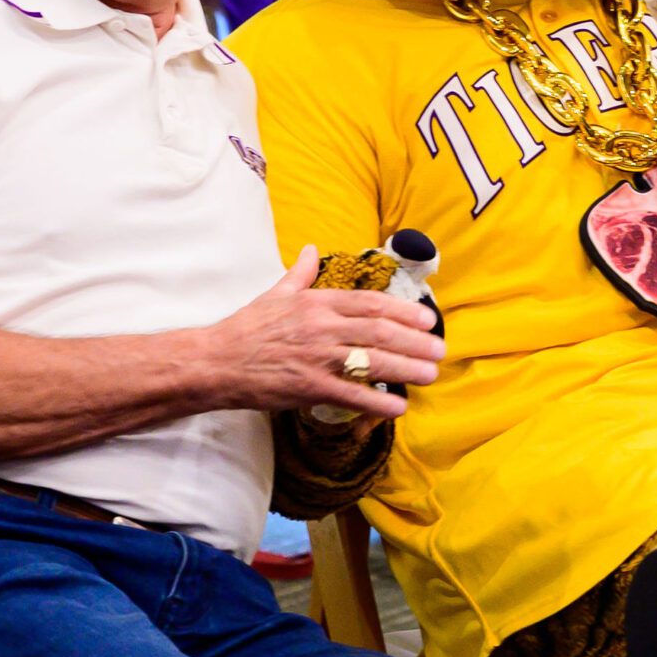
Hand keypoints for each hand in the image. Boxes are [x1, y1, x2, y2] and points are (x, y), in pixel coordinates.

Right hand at [211, 247, 442, 418]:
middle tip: (440, 349)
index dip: (403, 311)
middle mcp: (322, 327)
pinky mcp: (310, 387)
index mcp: (317, 302)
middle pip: (379, 332)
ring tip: (430, 374)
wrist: (217, 361)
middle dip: (415, 341)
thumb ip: (299, 273)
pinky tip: (398, 407)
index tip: (427, 319)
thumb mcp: (275, 293)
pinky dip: (377, 402)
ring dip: (406, 368)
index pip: (370, 304)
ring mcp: (318, 357)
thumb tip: (309, 250)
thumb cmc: (247, 327)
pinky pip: (352, 395)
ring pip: (372, 361)